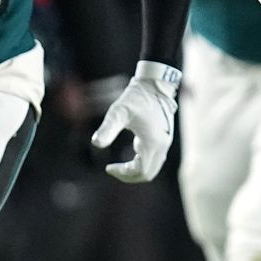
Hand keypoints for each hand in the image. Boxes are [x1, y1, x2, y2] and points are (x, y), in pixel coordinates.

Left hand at [90, 61, 180, 182]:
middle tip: (113, 169)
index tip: (108, 167)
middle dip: (129, 176)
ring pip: (153, 168)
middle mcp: (162, 146)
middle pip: (148, 174)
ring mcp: (165, 143)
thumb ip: (108, 128)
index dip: (123, 174)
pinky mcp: (164, 138)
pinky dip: (143, 163)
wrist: (156, 85)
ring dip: (137, 170)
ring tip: (121, 165)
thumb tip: (96, 143)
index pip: (140, 171)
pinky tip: (132, 153)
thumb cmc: (136, 97)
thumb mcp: (118, 112)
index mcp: (152, 143)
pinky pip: (155, 159)